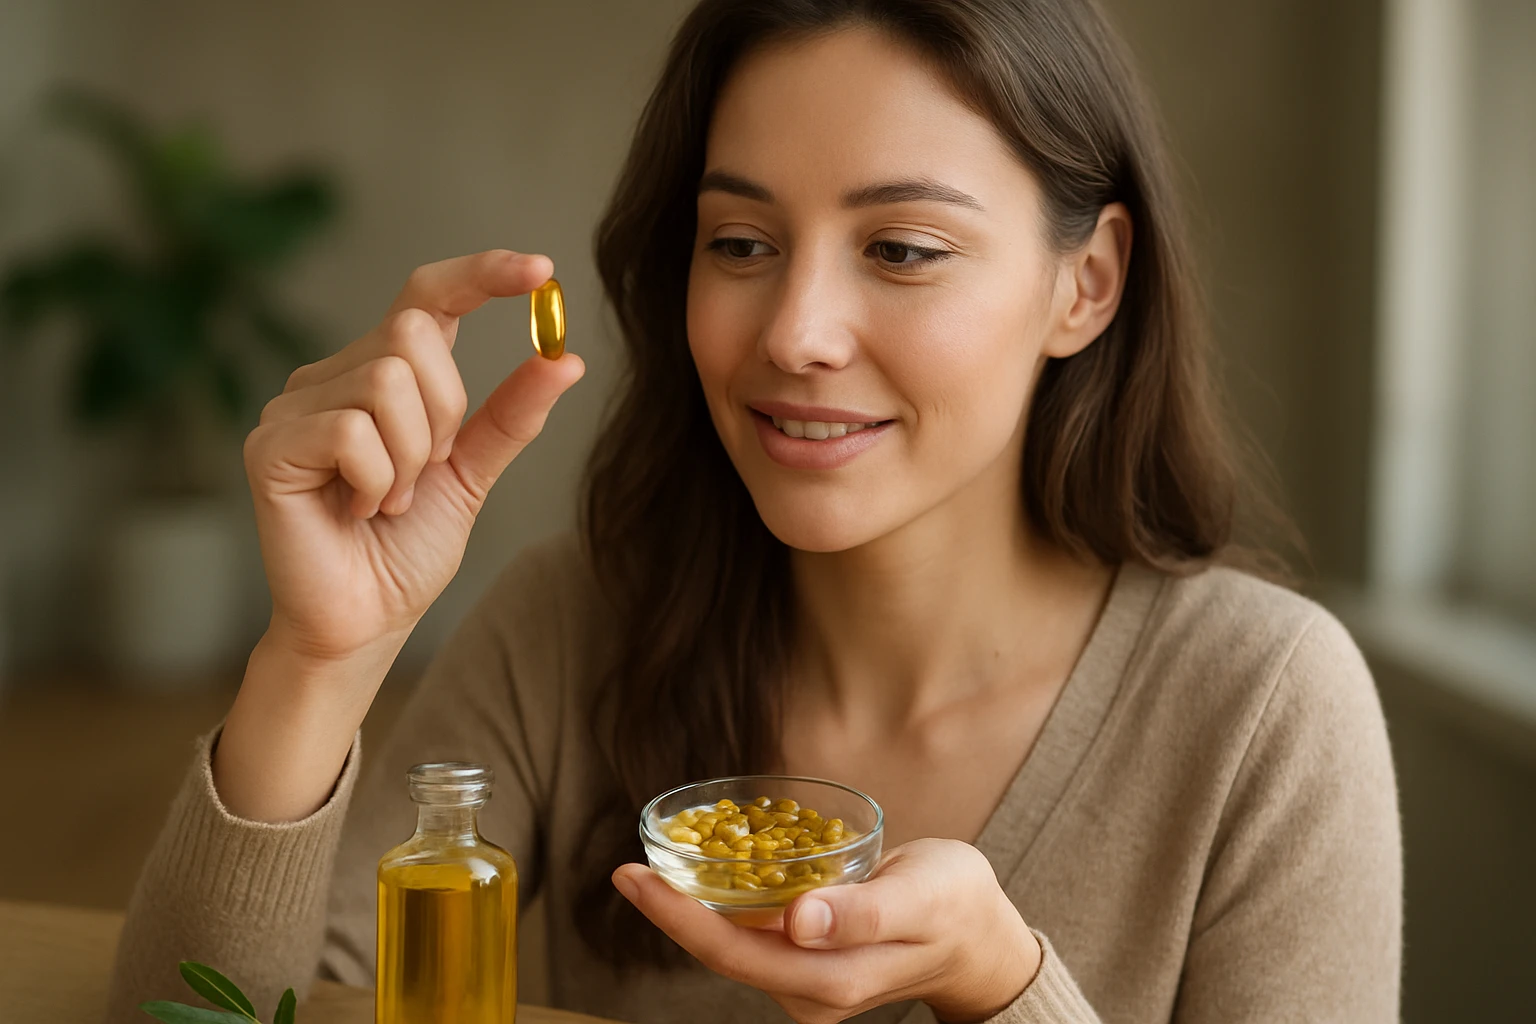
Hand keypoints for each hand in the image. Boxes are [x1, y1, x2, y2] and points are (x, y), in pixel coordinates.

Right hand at [244, 249, 583, 664]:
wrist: (367, 621)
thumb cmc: (409, 549)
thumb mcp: (474, 472)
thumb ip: (512, 414)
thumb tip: (568, 357)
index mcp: (385, 372)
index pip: (428, 294)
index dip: (483, 273)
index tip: (543, 271)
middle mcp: (333, 375)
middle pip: (415, 334)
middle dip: (445, 411)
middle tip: (426, 473)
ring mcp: (293, 406)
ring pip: (387, 382)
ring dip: (411, 458)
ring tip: (391, 501)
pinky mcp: (269, 445)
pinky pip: (352, 430)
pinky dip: (380, 481)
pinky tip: (362, 512)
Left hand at [613, 838, 1042, 1023]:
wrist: (981, 933)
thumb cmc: (955, 906)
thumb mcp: (922, 899)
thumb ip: (865, 914)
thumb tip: (799, 922)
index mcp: (831, 979)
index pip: (735, 952)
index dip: (680, 918)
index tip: (636, 879)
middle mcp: (810, 991)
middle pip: (722, 953)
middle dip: (672, 914)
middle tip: (628, 868)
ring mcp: (807, 982)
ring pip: (735, 946)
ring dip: (694, 910)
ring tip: (658, 867)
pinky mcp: (810, 963)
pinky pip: (755, 935)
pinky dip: (727, 906)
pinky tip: (709, 876)